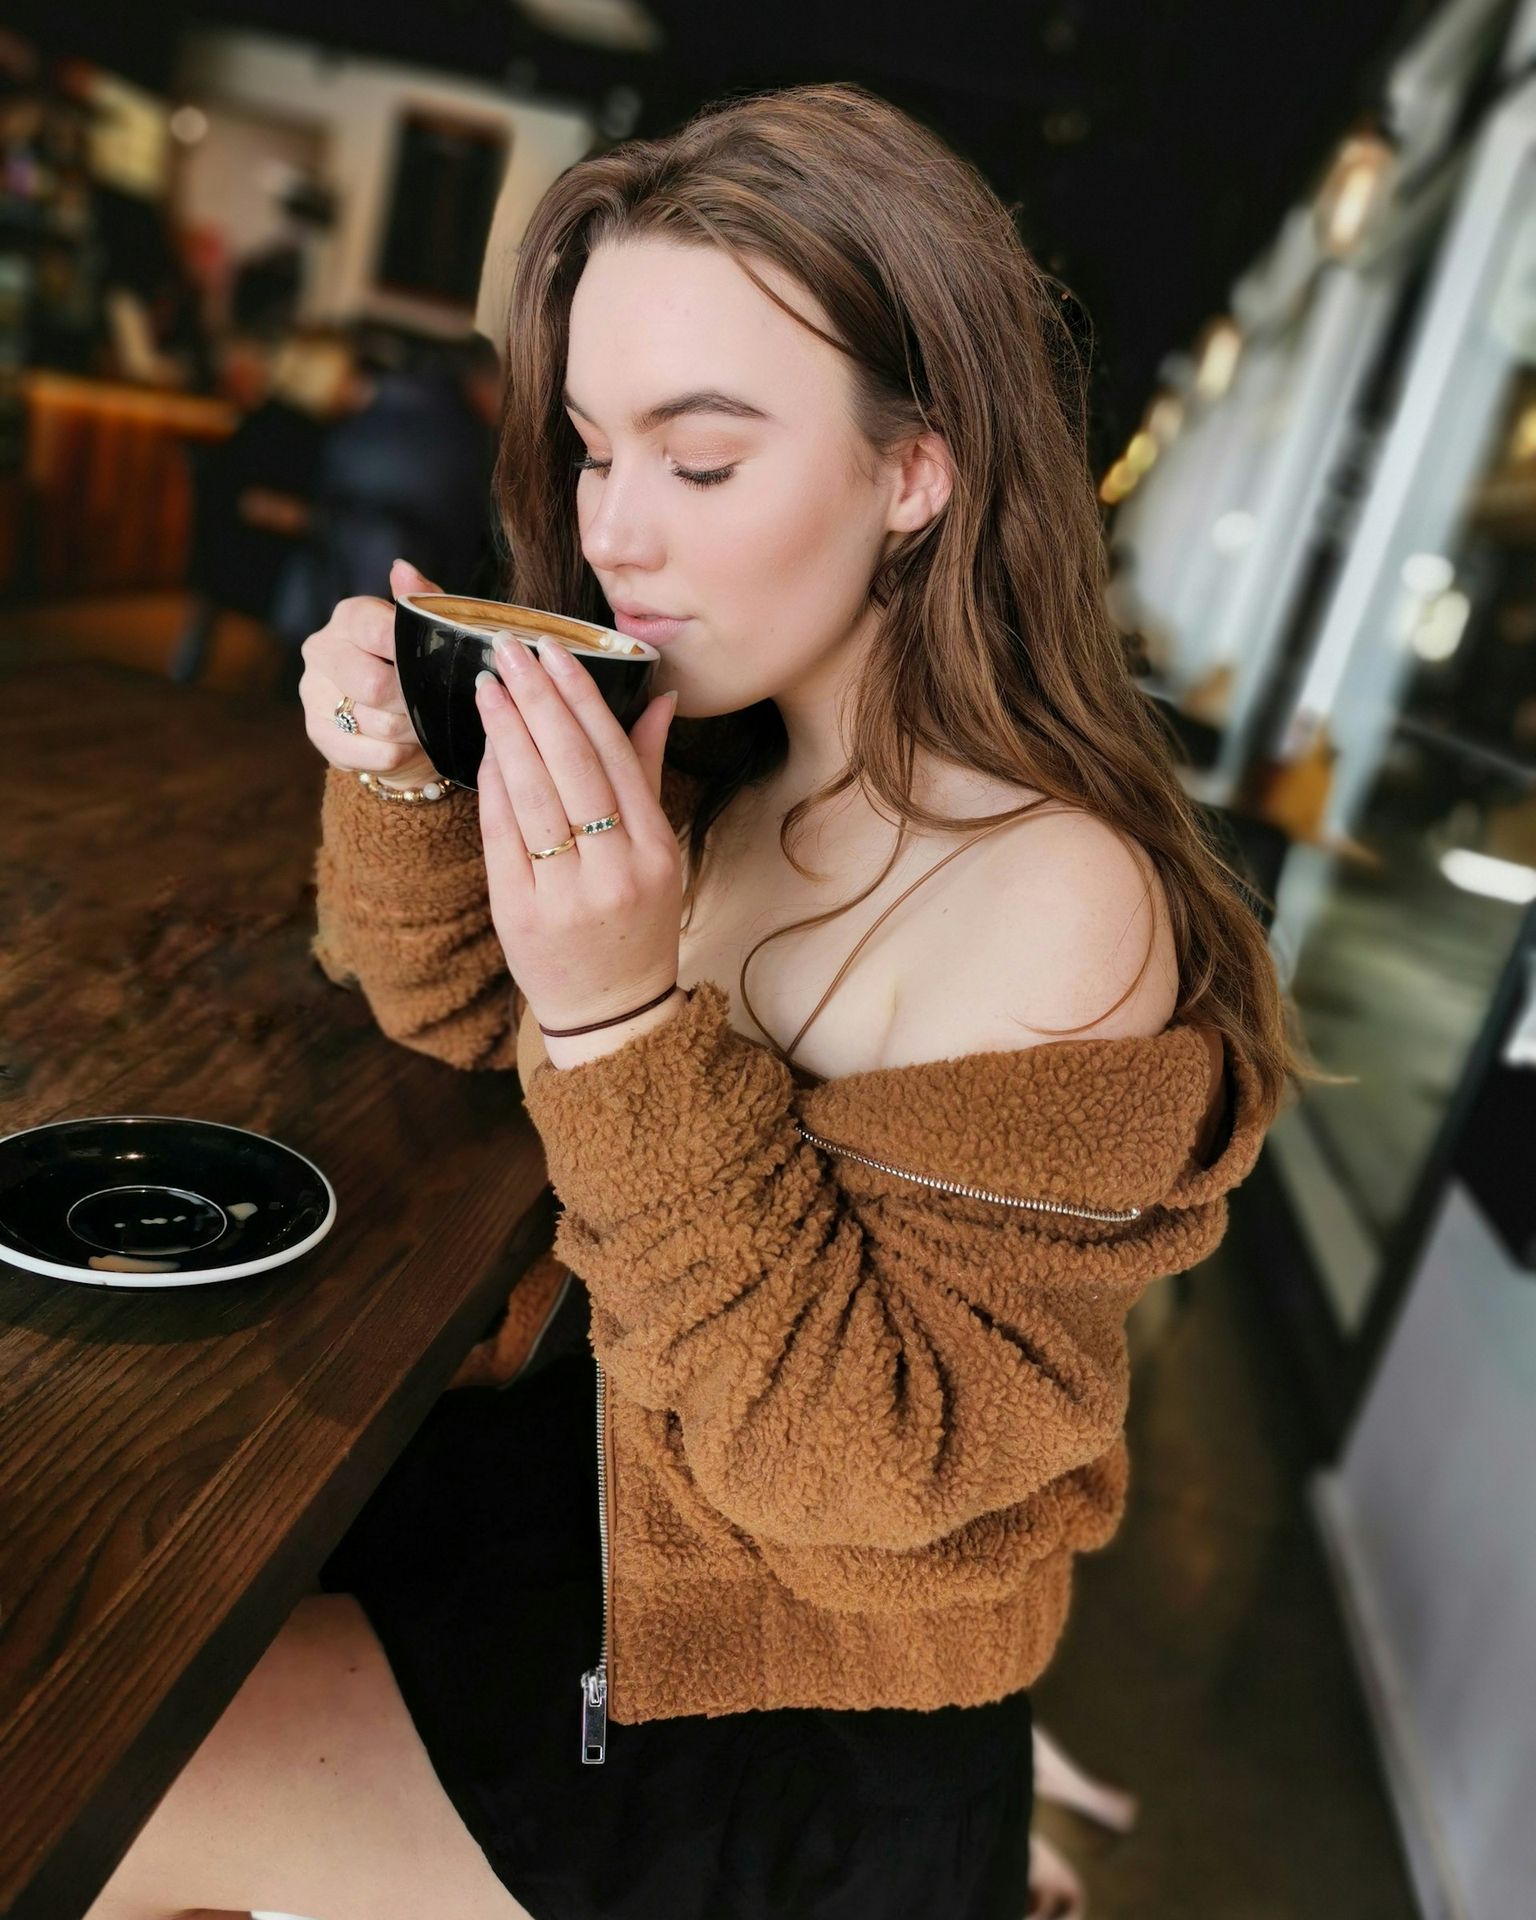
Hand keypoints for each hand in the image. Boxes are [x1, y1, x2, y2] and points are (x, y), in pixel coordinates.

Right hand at [298, 557, 441, 787]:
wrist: (399, 721)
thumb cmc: (417, 666)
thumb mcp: (427, 629)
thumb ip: (421, 599)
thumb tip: (402, 569)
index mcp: (349, 617)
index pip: (376, 630)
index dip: (409, 652)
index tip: (433, 664)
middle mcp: (321, 650)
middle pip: (373, 685)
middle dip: (412, 701)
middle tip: (431, 703)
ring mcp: (314, 693)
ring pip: (378, 722)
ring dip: (412, 729)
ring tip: (423, 723)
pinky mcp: (319, 733)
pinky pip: (373, 754)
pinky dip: (400, 754)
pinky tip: (406, 744)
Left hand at [475, 628, 681, 1038]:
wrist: (611, 1011)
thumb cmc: (635, 923)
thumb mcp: (659, 853)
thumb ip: (649, 773)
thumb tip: (660, 700)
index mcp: (656, 852)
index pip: (617, 758)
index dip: (584, 699)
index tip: (556, 652)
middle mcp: (615, 871)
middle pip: (573, 768)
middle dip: (540, 700)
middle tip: (513, 649)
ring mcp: (566, 894)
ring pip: (533, 796)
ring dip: (508, 732)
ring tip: (491, 684)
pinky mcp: (519, 912)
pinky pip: (502, 834)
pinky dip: (492, 785)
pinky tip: (484, 745)